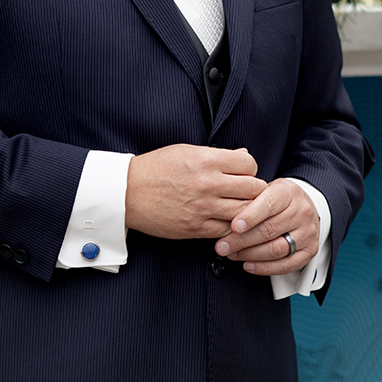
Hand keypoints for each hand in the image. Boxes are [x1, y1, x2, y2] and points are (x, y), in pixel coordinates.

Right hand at [125, 144, 267, 240]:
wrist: (126, 193)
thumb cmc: (155, 168)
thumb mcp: (187, 151)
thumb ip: (218, 155)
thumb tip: (244, 155)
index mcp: (207, 161)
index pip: (249, 164)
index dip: (250, 168)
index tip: (244, 173)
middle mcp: (208, 184)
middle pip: (254, 188)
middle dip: (255, 189)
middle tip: (248, 192)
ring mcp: (203, 208)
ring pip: (245, 212)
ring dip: (247, 210)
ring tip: (240, 207)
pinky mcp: (195, 227)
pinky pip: (226, 230)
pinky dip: (231, 226)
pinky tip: (227, 221)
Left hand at [214, 178, 319, 275]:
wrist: (304, 206)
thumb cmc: (277, 200)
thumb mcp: (264, 190)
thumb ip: (248, 201)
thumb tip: (224, 218)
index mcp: (289, 192)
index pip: (269, 204)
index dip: (250, 216)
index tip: (233, 226)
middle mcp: (302, 211)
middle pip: (269, 230)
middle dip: (242, 240)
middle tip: (222, 246)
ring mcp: (308, 232)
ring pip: (276, 249)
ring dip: (250, 255)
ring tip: (232, 255)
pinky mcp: (310, 250)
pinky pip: (286, 265)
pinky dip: (265, 268)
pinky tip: (248, 265)